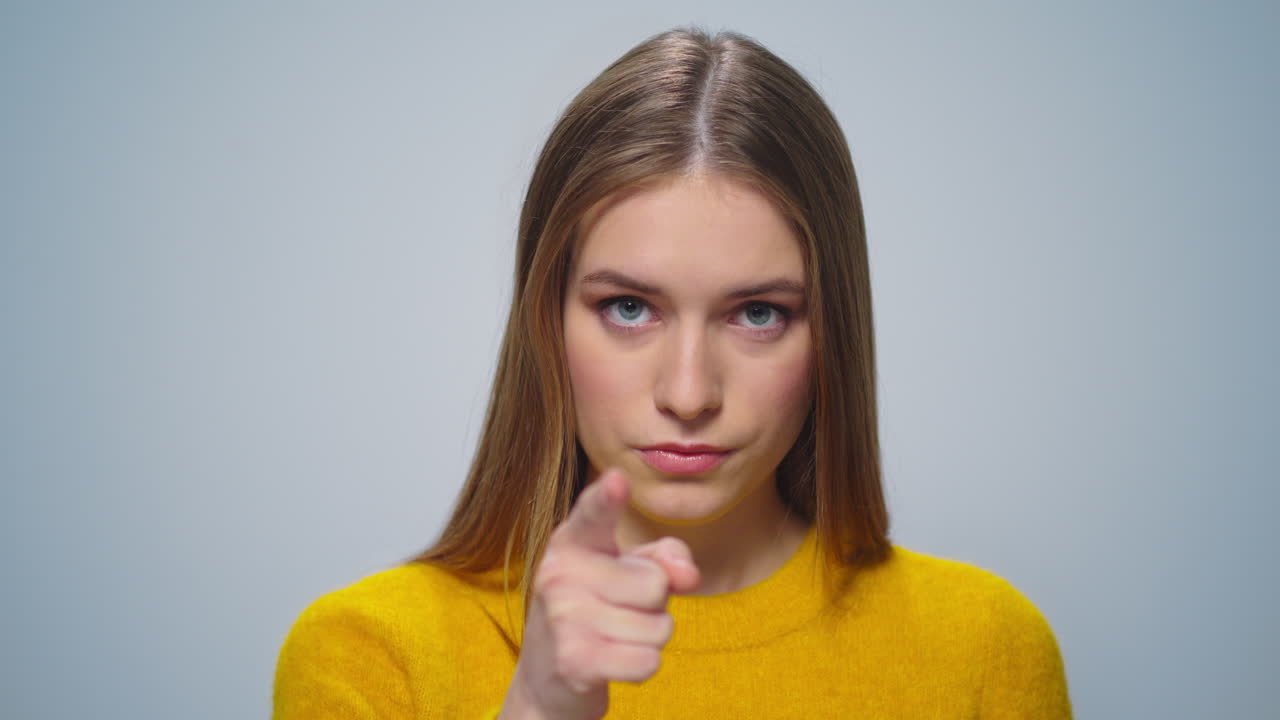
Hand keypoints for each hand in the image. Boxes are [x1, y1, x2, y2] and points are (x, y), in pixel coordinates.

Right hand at [498, 468, 700, 719]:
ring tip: (614, 635)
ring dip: (649, 638)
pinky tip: (613, 660)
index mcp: (573, 541)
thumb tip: (688, 575)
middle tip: (620, 610)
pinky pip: (647, 661)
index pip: (594, 513)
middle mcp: (559, 573)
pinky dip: (641, 665)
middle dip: (654, 605)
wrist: (548, 676)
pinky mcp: (573, 661)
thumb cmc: (598, 609)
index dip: (607, 498)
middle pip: (656, 585)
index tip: (617, 480)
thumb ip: (666, 557)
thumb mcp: (630, 571)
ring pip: (658, 628)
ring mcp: (563, 618)